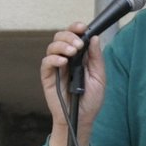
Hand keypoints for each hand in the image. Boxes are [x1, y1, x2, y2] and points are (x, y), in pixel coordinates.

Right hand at [40, 23, 106, 145]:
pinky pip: (46, 63)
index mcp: (79, 56)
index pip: (73, 36)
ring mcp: (56, 68)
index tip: (83, 27)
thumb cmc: (91, 99)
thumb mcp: (99, 77)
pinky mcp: (48, 77)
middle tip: (78, 45)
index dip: (76, 28)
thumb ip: (96, 57)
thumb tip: (94, 38)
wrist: (83, 118)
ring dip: (62, 45)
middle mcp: (66, 59)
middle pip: (60, 37)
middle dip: (69, 35)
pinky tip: (63, 62)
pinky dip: (54, 59)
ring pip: (52, 47)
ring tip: (72, 52)